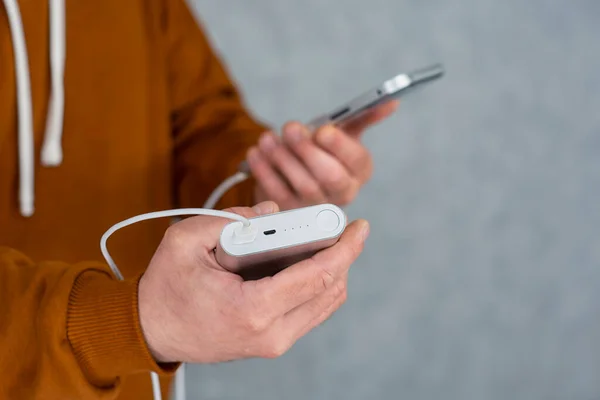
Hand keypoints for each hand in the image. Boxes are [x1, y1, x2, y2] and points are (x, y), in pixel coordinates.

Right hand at [138, 201, 369, 362]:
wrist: (152, 331)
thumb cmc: (167, 287)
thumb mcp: (185, 240)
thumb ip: (231, 218)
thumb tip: (272, 210)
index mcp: (253, 308)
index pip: (317, 276)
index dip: (345, 248)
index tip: (360, 226)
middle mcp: (271, 333)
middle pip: (330, 290)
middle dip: (344, 256)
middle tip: (343, 228)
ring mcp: (274, 343)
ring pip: (325, 304)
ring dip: (334, 271)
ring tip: (328, 242)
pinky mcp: (273, 342)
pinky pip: (311, 312)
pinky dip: (319, 285)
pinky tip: (312, 262)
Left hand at [247, 101, 398, 209]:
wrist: (295, 176)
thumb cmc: (322, 152)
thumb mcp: (343, 133)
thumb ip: (363, 116)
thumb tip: (390, 101)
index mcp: (359, 171)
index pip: (356, 161)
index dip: (340, 146)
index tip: (322, 131)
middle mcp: (341, 193)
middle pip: (330, 176)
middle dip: (308, 150)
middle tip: (291, 128)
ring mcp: (314, 206)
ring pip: (301, 184)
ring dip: (282, 158)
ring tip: (267, 138)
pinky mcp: (289, 211)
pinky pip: (276, 192)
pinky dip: (264, 170)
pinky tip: (257, 152)